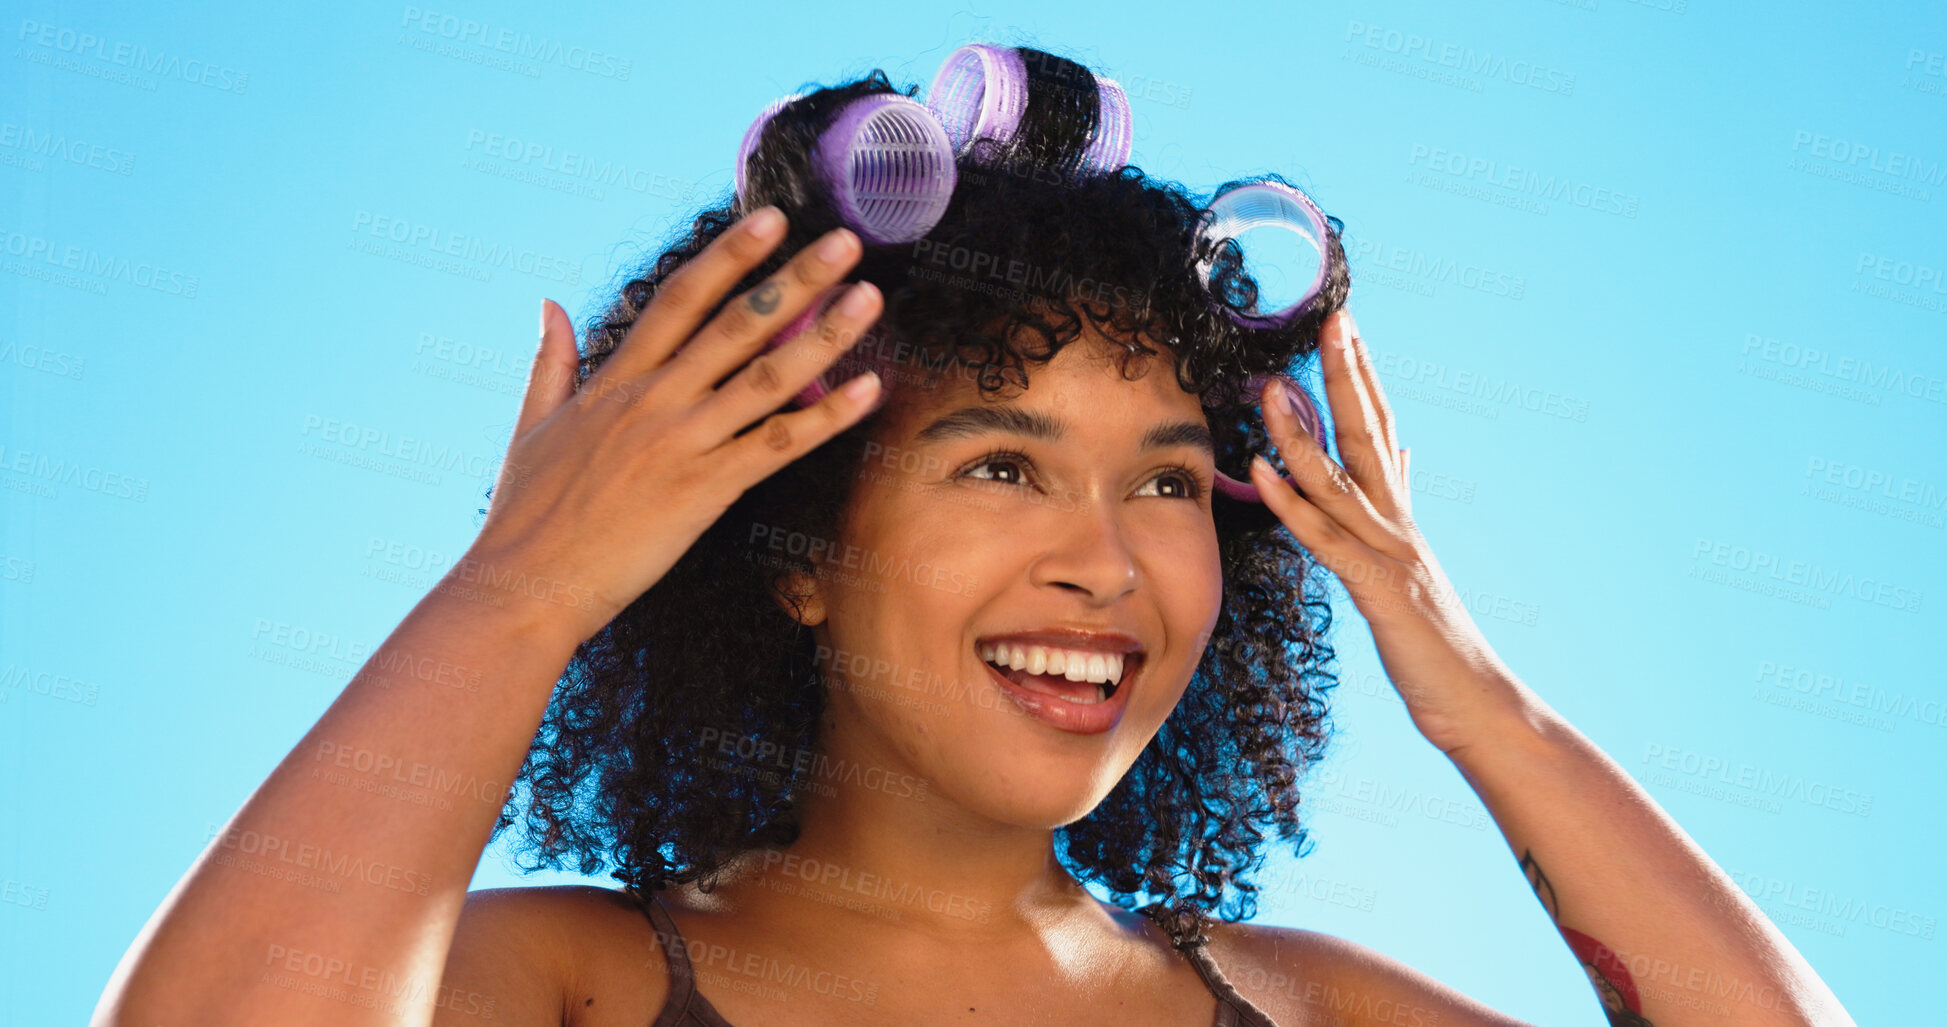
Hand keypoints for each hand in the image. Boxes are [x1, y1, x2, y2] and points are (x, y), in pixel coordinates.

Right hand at [455, 207, 885, 645]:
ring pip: (767, 376)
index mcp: (616, 381)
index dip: (730, 255)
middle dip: (795, 278)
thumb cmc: (525, 516)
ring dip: (824, 335)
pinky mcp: (704, 490)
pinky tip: (868, 389)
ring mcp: (683, 443)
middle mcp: (656, 401)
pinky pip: (777, 445)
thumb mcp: (529, 425)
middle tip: (845, 241)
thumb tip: (549, 304)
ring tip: (869, 298)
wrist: (526, 585)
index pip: (681, 299)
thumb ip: (551, 360)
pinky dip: (827, 417)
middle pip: (737, 323)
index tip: (771, 220)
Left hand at [1248, 310, 1525, 755]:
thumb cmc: (1435, 650)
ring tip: (1273, 383)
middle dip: (1348, 373)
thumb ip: (1395, 517)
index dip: (1363, 378)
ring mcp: (1389, 553)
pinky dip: (1292, 499)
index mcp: (1400, 518)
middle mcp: (1397, 524)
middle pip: (1370, 433)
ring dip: (1302, 428)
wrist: (1477, 705)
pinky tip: (1263, 467)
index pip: (1380, 432)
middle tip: (1333, 316)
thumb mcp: (1408, 574)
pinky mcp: (1377, 588)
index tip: (1345, 328)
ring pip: (1340, 477)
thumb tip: (1399, 463)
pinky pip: (1326, 537)